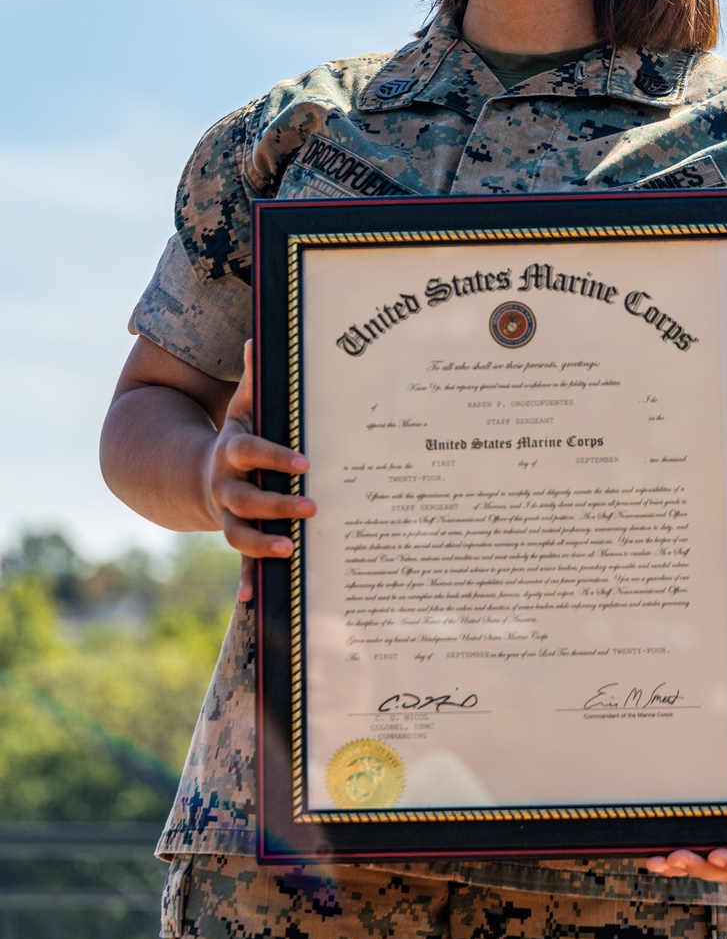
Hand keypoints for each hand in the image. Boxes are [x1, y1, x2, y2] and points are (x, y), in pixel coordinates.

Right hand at [201, 341, 314, 600]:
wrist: (201, 474)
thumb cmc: (238, 438)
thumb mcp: (243, 408)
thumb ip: (254, 380)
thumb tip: (255, 338)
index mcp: (231, 451)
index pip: (250, 451)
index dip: (274, 455)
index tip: (304, 461)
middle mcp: (225, 487)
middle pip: (246, 498)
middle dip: (277, 503)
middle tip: (312, 506)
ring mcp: (227, 516)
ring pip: (239, 533)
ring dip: (261, 544)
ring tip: (290, 550)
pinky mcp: (235, 538)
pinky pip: (239, 563)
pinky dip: (246, 580)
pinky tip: (253, 600)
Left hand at [645, 723, 726, 880]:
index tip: (720, 854)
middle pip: (722, 868)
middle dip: (700, 868)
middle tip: (678, 856)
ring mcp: (719, 833)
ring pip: (699, 862)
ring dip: (678, 865)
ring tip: (659, 859)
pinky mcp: (699, 822)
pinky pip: (683, 842)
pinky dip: (668, 850)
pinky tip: (650, 850)